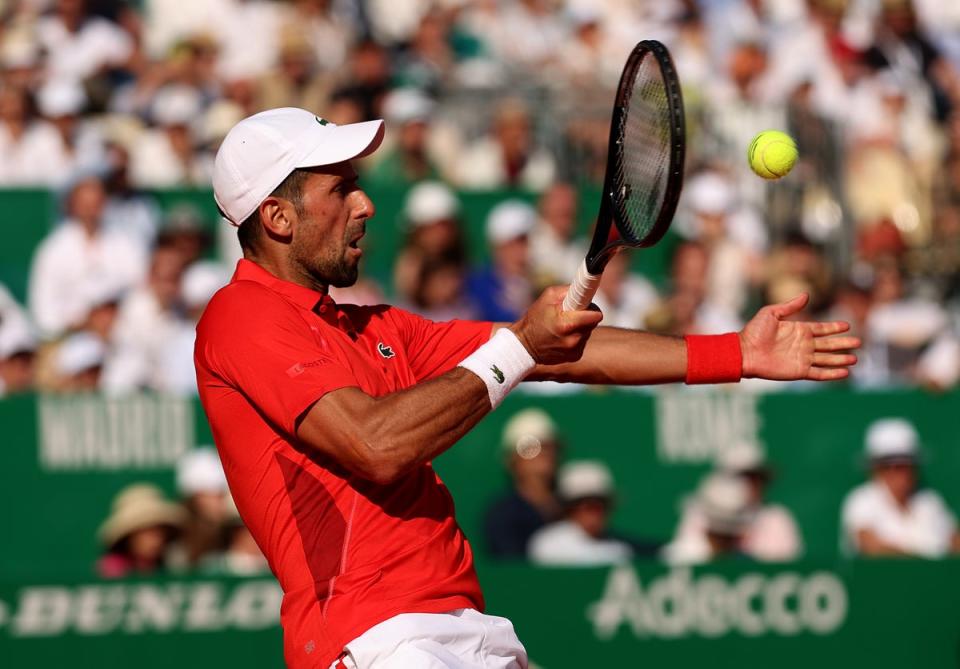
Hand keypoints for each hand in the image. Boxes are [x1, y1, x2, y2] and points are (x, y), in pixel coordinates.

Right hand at [510, 286, 603, 364]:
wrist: (524, 345)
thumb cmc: (535, 317)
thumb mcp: (548, 297)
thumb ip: (569, 291)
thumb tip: (585, 289)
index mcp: (567, 323)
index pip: (596, 315)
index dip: (592, 308)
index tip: (587, 305)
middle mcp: (573, 339)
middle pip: (593, 322)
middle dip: (584, 316)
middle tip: (570, 314)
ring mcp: (575, 350)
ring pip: (588, 332)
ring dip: (580, 327)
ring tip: (563, 326)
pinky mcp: (575, 357)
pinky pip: (583, 342)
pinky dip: (576, 337)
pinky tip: (562, 337)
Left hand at [740, 293, 859, 380]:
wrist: (744, 352)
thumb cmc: (754, 331)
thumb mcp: (771, 313)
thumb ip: (790, 306)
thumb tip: (806, 295)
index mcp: (798, 330)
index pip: (821, 329)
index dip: (834, 328)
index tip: (847, 326)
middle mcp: (803, 345)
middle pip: (828, 344)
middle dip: (843, 343)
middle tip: (859, 342)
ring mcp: (802, 358)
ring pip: (827, 359)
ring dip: (840, 359)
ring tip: (855, 358)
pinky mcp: (799, 371)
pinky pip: (819, 373)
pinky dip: (832, 374)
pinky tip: (844, 372)